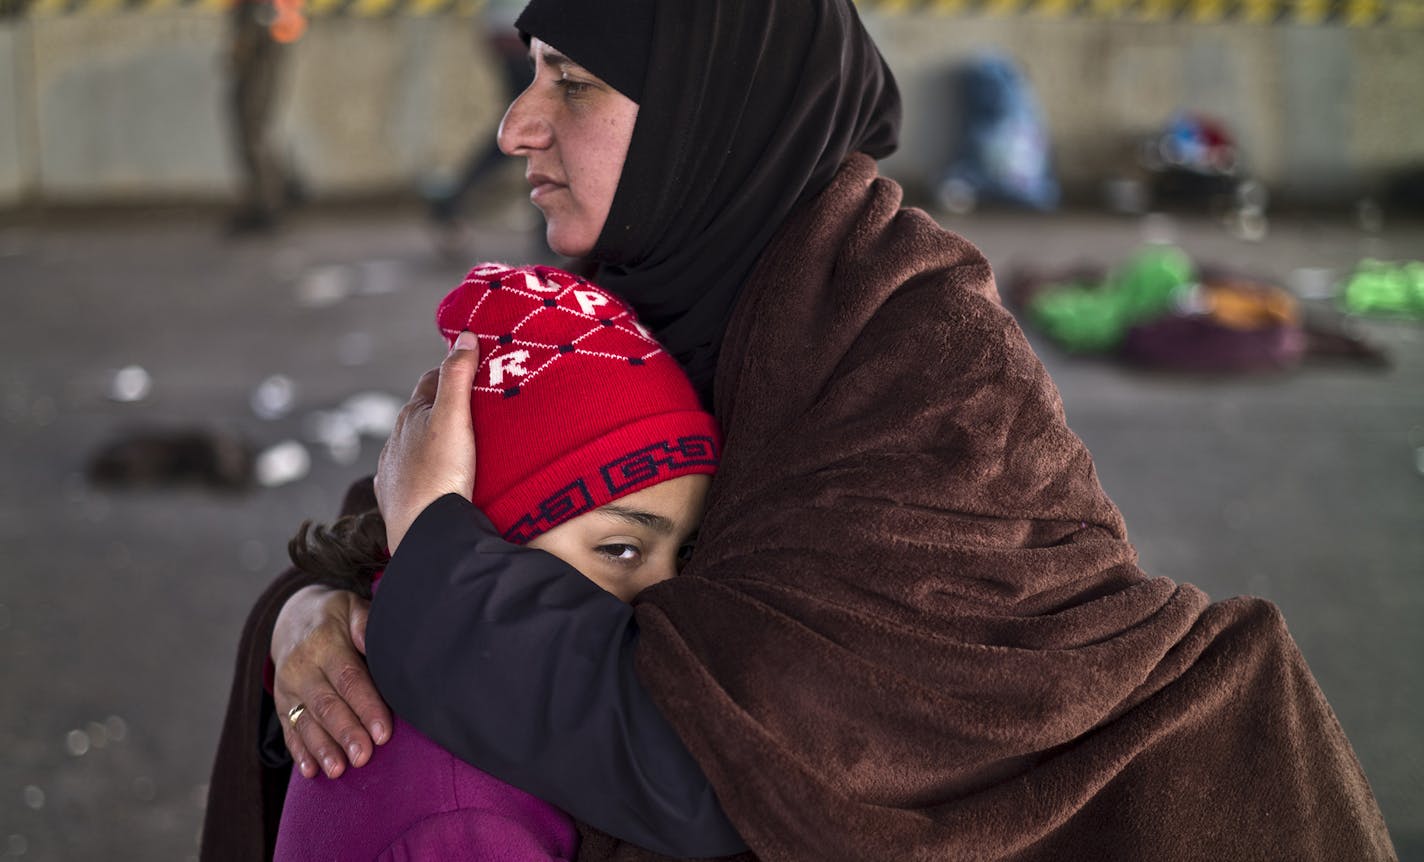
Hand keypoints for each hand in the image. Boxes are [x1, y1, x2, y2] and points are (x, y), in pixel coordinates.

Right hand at [271, 585, 391, 778]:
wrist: (292, 617)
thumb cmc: (334, 616)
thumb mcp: (350, 606)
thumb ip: (364, 622)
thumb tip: (373, 640)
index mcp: (323, 643)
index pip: (348, 678)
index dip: (366, 705)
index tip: (383, 731)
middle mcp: (301, 668)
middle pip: (326, 704)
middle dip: (346, 733)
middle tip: (363, 757)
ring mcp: (288, 688)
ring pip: (306, 722)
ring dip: (322, 748)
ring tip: (338, 770)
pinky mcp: (282, 704)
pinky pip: (289, 730)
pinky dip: (299, 752)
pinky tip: (311, 771)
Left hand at [376, 331, 479, 552]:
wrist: (422, 532)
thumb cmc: (440, 474)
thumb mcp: (454, 417)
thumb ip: (458, 376)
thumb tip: (463, 335)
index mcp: (411, 415)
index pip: (433, 379)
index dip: (454, 370)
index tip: (476, 366)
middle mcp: (396, 439)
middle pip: (422, 411)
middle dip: (444, 405)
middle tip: (476, 405)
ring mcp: (393, 470)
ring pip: (413, 444)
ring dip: (433, 439)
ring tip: (460, 444)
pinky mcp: (394, 498)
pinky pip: (408, 475)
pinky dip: (422, 469)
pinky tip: (434, 476)